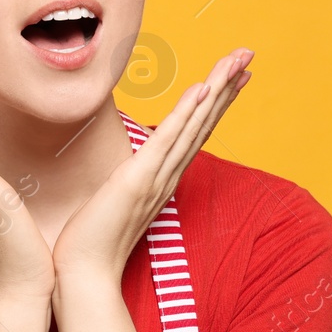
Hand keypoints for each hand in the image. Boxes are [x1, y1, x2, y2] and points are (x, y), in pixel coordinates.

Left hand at [51, 47, 253, 286]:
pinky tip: (202, 88)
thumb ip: (123, 186)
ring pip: (195, 125)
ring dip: (217, 90)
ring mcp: (156, 178)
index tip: (232, 76)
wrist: (83, 276)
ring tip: (238, 61)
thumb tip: (121, 175)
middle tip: (248, 55)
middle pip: (204, 122)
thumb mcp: (111, 204)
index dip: (215, 102)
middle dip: (227, 86)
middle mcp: (167, 176)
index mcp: (161, 179)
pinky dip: (187, 113)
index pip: (194, 132)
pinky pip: (169, 140)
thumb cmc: (91, 244)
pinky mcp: (139, 180)